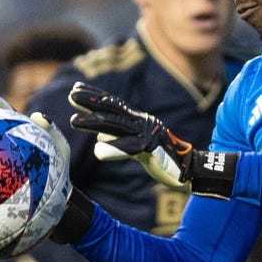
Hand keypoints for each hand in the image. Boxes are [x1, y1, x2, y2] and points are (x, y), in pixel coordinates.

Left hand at [67, 81, 236, 197]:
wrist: (190, 171)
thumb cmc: (163, 160)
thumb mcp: (137, 149)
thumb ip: (119, 141)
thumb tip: (99, 137)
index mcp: (139, 122)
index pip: (114, 106)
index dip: (95, 97)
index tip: (76, 90)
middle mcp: (142, 124)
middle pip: (113, 110)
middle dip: (91, 102)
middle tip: (71, 96)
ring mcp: (148, 134)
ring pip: (117, 126)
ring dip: (95, 123)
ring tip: (74, 122)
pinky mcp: (153, 149)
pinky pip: (130, 148)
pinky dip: (114, 149)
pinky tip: (98, 151)